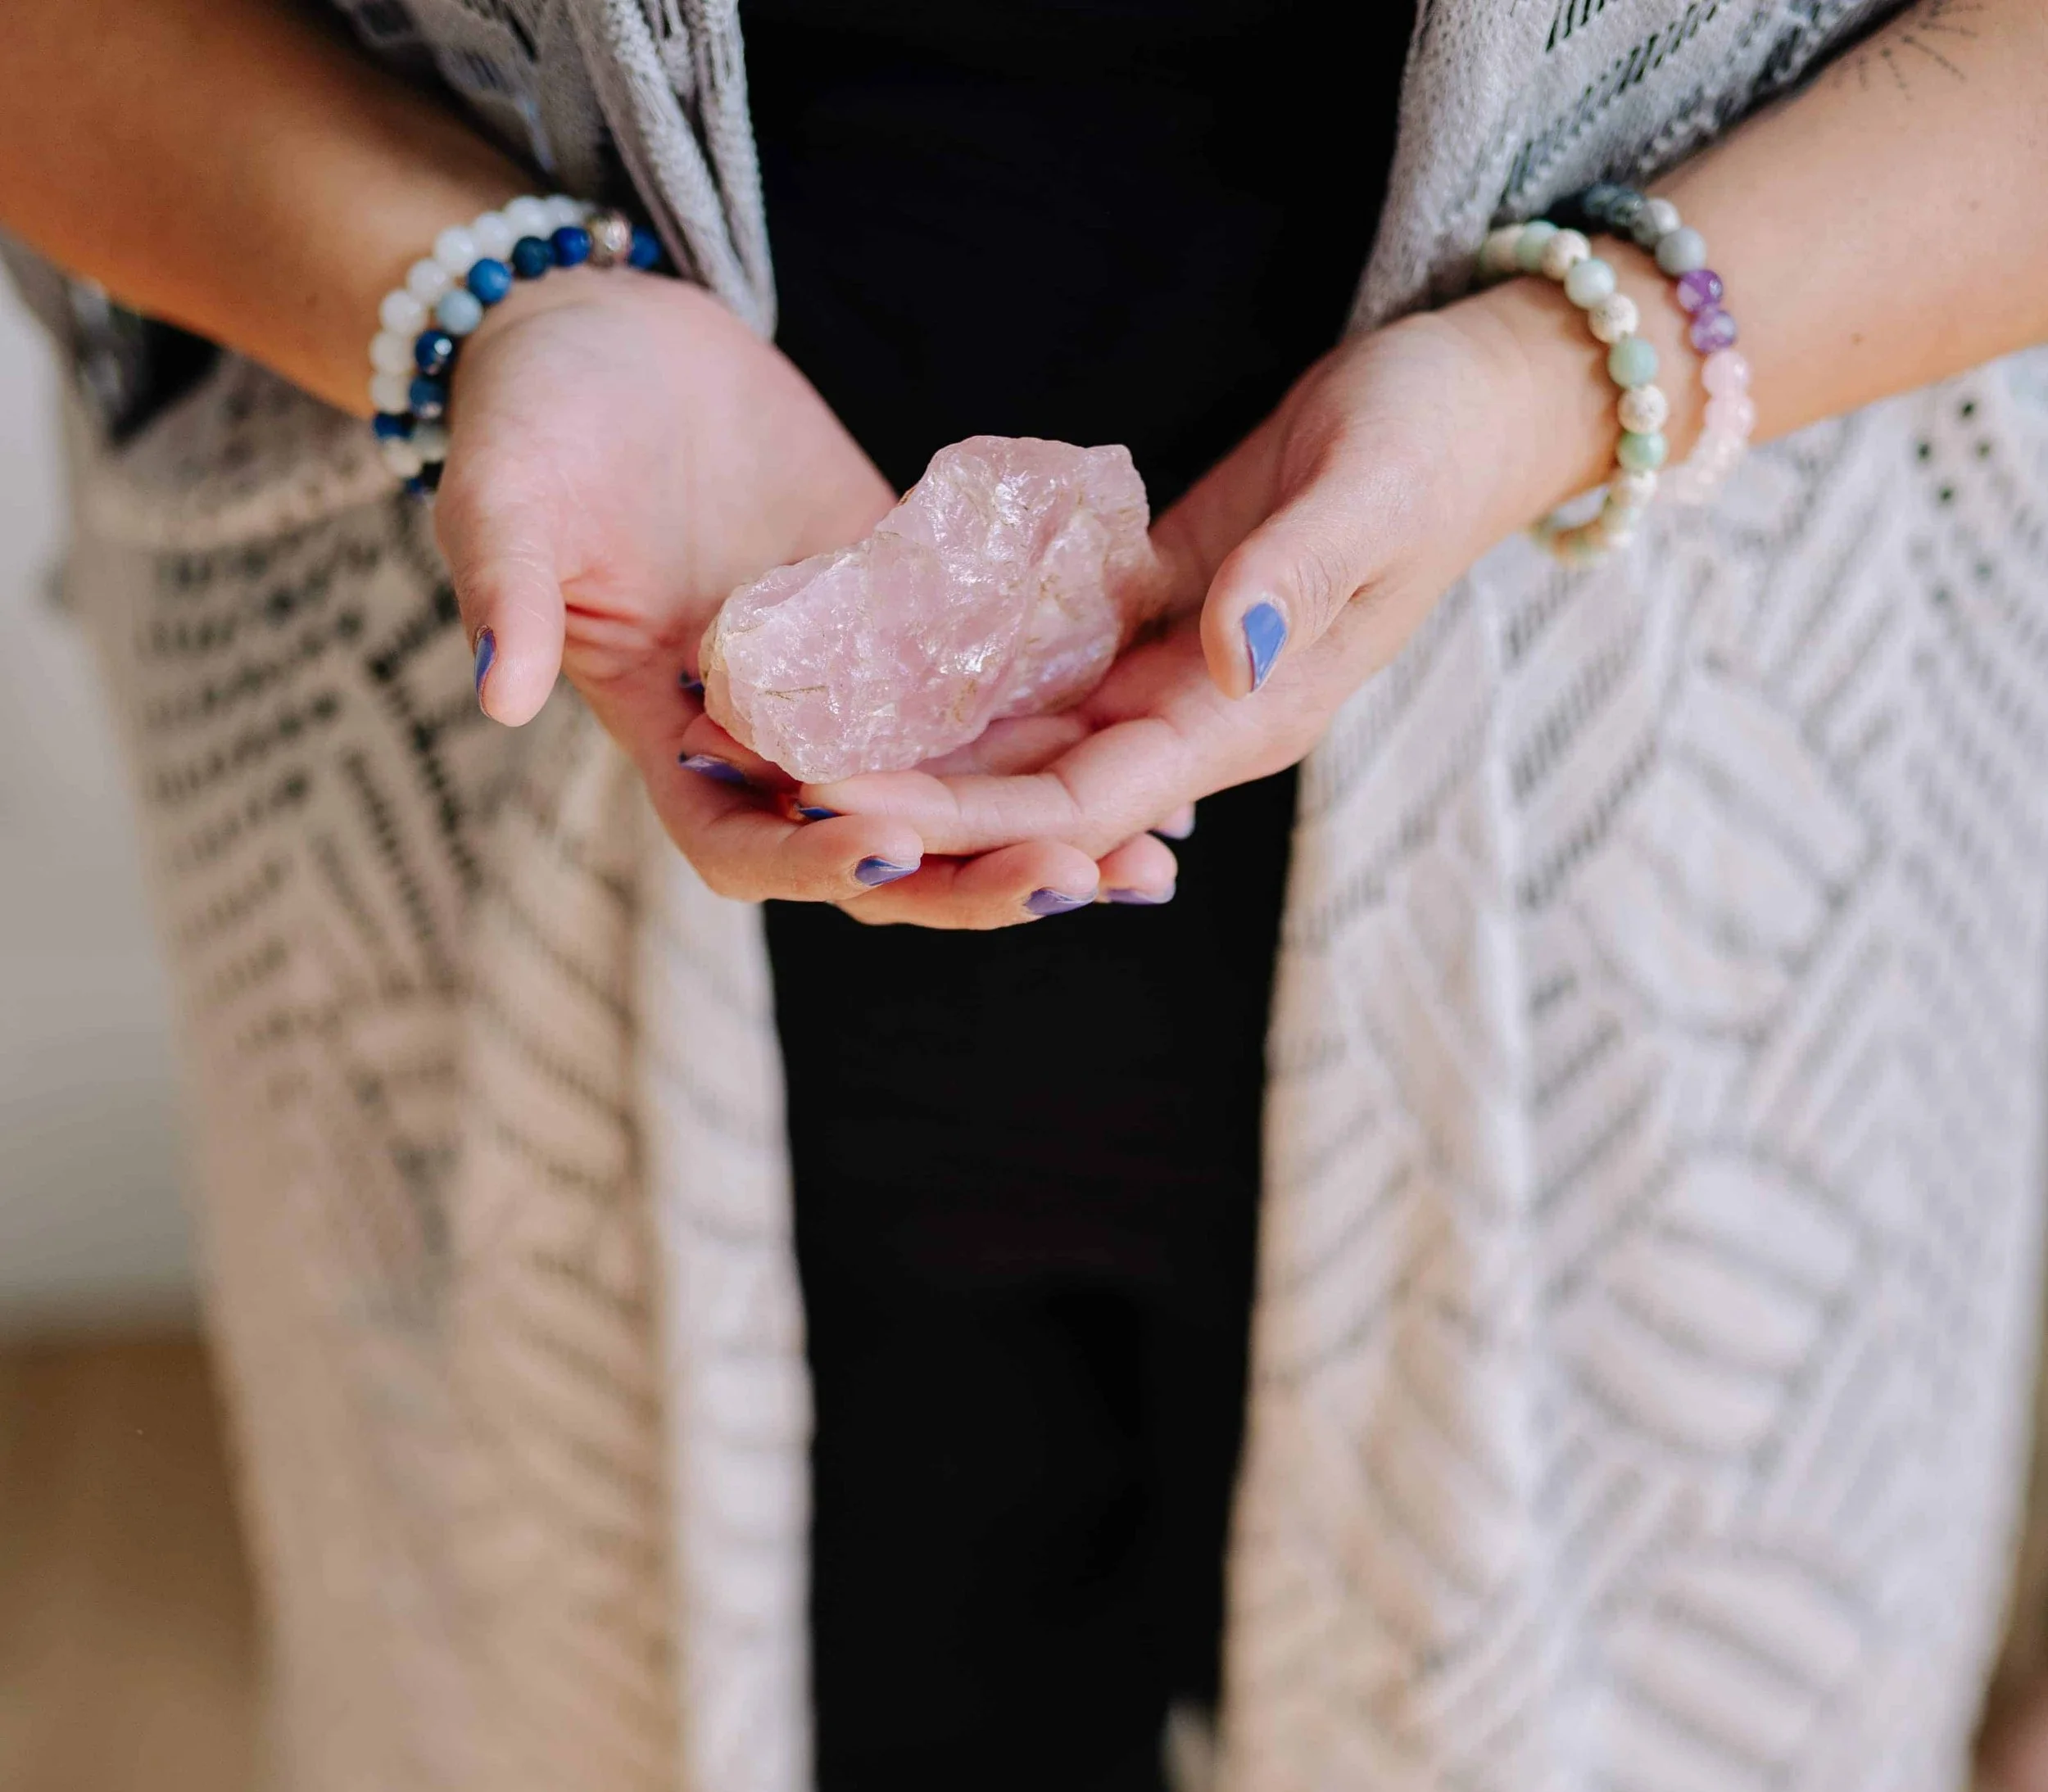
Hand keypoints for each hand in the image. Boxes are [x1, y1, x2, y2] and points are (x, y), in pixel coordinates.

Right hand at [435, 270, 1175, 923]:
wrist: (603, 339)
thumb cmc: (535, 419)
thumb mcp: (504, 496)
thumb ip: (509, 593)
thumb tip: (502, 692)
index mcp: (670, 745)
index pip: (745, 847)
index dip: (814, 860)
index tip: (889, 846)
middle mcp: (770, 751)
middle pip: (881, 856)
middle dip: (974, 879)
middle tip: (1077, 879)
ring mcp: (850, 702)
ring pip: (959, 806)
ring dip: (1051, 836)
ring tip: (1153, 857)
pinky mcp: (912, 636)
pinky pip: (1001, 712)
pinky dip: (1074, 743)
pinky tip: (1166, 761)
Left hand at [783, 296, 1616, 858]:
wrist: (1475, 397)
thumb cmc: (1440, 441)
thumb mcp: (1374, 495)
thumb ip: (1297, 579)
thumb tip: (1224, 663)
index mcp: (1249, 718)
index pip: (1086, 798)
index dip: (974, 815)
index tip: (865, 810)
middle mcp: (1195, 714)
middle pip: (1031, 788)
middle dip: (912, 799)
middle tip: (781, 786)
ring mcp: (1167, 667)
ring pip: (1022, 734)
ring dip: (916, 746)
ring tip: (791, 737)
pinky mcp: (1146, 607)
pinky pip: (1036, 655)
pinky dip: (954, 661)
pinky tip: (859, 651)